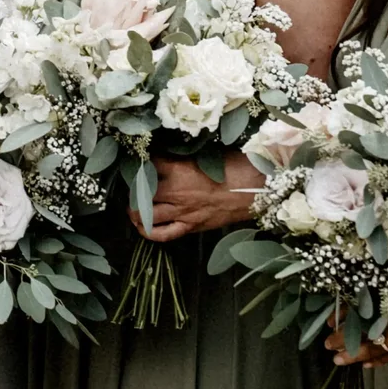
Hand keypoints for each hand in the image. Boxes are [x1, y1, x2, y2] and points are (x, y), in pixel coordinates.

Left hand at [134, 153, 264, 241]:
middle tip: (132, 186)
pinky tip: (142, 226)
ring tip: (132, 207)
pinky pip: (163, 234)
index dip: (142, 161)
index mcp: (179, 169)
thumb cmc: (236, 167)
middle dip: (132, 190)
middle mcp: (176, 192)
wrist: (255, 191)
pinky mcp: (190, 226)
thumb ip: (185, 157)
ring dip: (134, 211)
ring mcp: (182, 212)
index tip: (140, 160)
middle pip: (140, 193)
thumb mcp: (207, 154)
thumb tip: (168, 155)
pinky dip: (149, 232)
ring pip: (146, 215)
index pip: (149, 164)